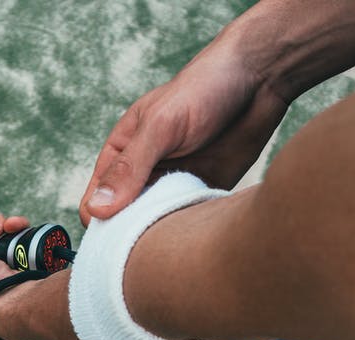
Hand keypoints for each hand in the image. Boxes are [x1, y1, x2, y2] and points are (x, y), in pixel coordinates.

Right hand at [79, 35, 290, 224]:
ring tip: (176, 237)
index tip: (118, 239)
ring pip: (156, 227)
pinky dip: (189, 231)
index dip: (101, 225)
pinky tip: (198, 229)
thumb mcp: (159, 126)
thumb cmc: (202, 90)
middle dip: (132, 237)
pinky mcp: (203, 193)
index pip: (96, 202)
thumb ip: (130, 168)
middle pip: (125, 222)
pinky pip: (187, 222)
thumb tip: (98, 209)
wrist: (258, 80)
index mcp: (122, 154)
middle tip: (150, 245)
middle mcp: (145, 174)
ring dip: (162, 236)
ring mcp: (174, 185)